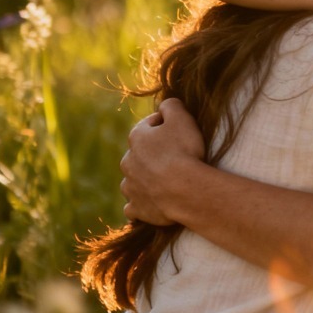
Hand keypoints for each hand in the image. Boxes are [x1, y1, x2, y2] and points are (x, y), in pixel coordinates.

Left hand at [120, 98, 206, 224]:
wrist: (185, 190)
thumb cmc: (184, 152)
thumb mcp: (182, 118)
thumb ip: (171, 105)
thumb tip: (165, 104)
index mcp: (137, 138)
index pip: (149, 125)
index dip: (166, 125)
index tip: (181, 131)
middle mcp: (127, 161)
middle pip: (140, 154)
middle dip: (153, 154)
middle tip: (176, 157)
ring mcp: (130, 186)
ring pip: (133, 179)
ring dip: (145, 179)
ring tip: (165, 181)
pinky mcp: (136, 208)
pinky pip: (133, 206)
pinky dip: (141, 204)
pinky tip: (152, 203)